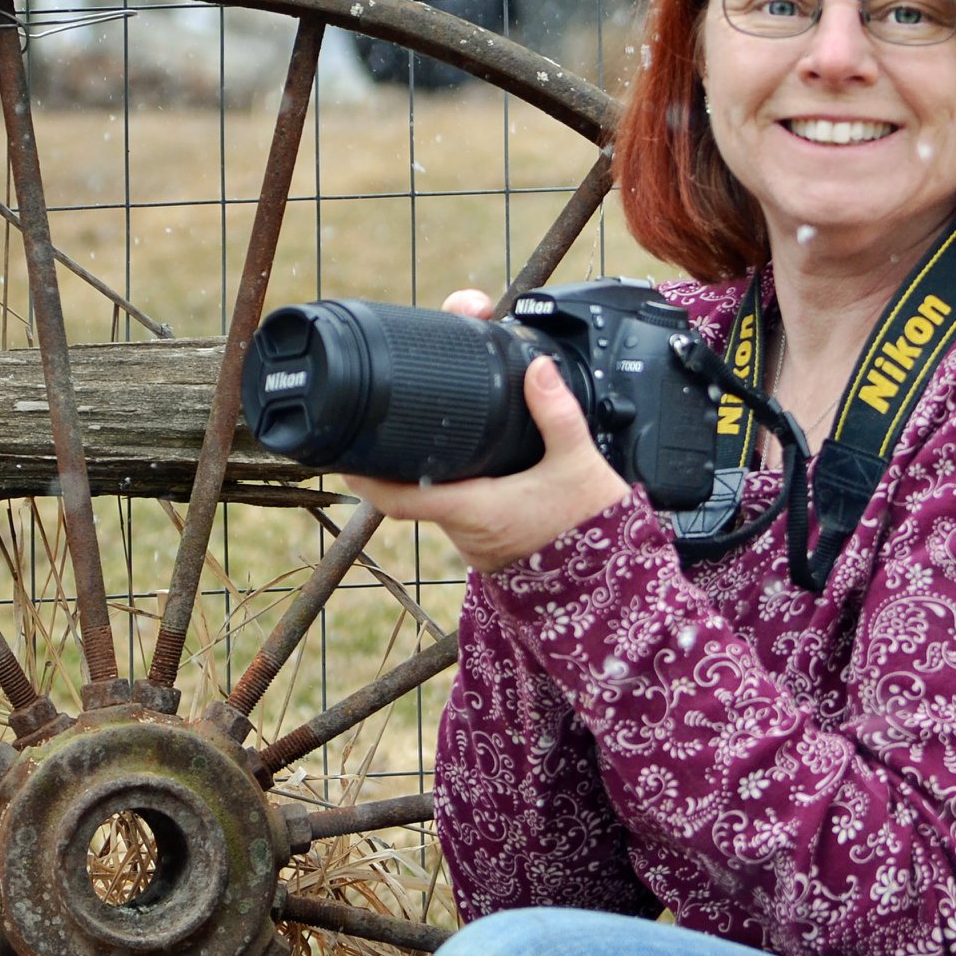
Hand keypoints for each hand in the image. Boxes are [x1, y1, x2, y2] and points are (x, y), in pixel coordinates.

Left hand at [344, 289, 631, 572]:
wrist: (613, 587)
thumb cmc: (592, 534)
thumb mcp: (578, 465)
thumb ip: (556, 414)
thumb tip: (536, 368)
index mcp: (474, 510)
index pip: (399, 497)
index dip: (364, 476)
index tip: (342, 454)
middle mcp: (465, 528)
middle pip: (411, 489)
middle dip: (398, 453)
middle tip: (391, 416)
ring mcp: (475, 537)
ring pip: (436, 496)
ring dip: (429, 467)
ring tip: (431, 426)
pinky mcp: (490, 539)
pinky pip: (459, 505)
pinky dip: (454, 480)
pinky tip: (466, 455)